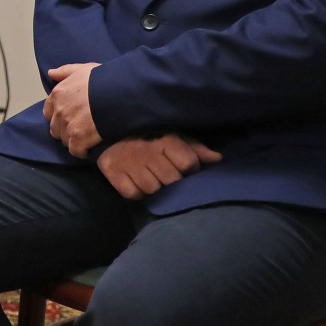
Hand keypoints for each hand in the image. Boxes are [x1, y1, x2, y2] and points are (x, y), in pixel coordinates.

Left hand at [44, 62, 101, 156]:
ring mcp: (68, 125)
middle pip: (55, 128)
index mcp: (58, 94)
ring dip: (74, 140)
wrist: (120, 93)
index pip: (49, 112)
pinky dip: (82, 151)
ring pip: (64, 140)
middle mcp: (59, 110)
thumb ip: (65, 71)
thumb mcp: (84, 69)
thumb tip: (51, 73)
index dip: (59, 116)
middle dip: (65, 129)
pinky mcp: (79, 138)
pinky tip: (91, 147)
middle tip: (81, 128)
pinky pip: (75, 150)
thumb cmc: (104, 79)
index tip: (71, 117)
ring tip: (88, 137)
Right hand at [96, 134, 221, 199]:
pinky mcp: (112, 172)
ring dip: (152, 187)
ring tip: (147, 176)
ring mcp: (129, 162)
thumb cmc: (149, 136)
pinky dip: (135, 192)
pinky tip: (134, 181)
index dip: (188, 169)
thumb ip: (195, 149)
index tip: (180, 165)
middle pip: (172, 180)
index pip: (189, 164)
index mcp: (165, 139)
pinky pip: (133, 194)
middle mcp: (147, 150)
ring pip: (152, 189)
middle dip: (170, 179)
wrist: (107, 131)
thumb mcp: (174, 137)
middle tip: (161, 172)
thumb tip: (218, 159)